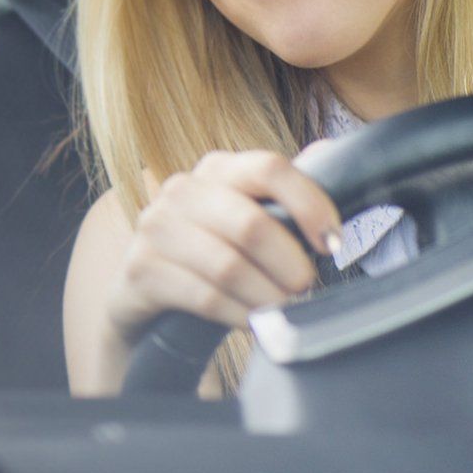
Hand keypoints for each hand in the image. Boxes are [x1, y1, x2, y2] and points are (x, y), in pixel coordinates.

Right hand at [104, 148, 342, 343]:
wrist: (143, 293)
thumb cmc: (209, 253)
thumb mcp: (243, 217)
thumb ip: (280, 193)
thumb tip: (328, 150)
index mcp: (217, 169)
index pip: (269, 169)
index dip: (309, 205)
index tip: (333, 243)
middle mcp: (181, 190)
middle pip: (251, 224)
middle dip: (289, 263)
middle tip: (304, 288)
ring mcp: (155, 228)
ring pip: (228, 266)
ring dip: (266, 296)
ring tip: (282, 310)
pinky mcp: (140, 269)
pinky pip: (205, 297)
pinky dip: (239, 315)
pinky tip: (253, 322)